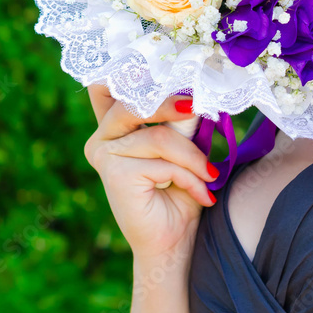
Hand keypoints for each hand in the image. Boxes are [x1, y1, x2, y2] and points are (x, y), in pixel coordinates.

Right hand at [84, 85, 218, 261]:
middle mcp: (102, 135)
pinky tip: (201, 194)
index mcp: (115, 125)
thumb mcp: (183, 147)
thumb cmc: (179, 193)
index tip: (165, 68)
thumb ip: (180, 120)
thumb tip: (194, 90)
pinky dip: (191, 176)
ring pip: (160, 136)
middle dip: (172, 104)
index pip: (109, 83)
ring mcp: (103, 153)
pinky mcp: (114, 173)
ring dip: (194, 158)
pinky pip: (164, 161)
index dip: (130, 70)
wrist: (173, 244)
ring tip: (210, 176)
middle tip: (199, 109)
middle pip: (135, 100)